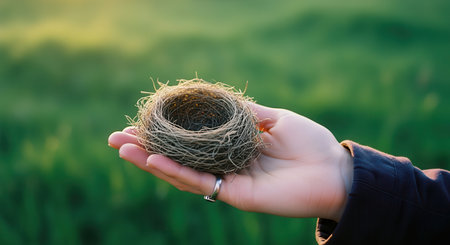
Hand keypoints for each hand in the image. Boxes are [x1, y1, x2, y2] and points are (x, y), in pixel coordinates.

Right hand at [108, 103, 352, 221]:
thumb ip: (245, 112)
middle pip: (178, 157)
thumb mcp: (275, 118)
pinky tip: (153, 159)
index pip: (191, 140)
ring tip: (123, 147)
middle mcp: (224, 165)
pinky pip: (200, 182)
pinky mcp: (234, 194)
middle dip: (145, 148)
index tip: (141, 119)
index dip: (166, 130)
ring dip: (150, 160)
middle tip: (115, 138)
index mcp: (232, 147)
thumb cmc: (310, 143)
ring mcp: (227, 181)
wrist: (334, 170)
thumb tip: (218, 100)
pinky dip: (176, 172)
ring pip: (181, 171)